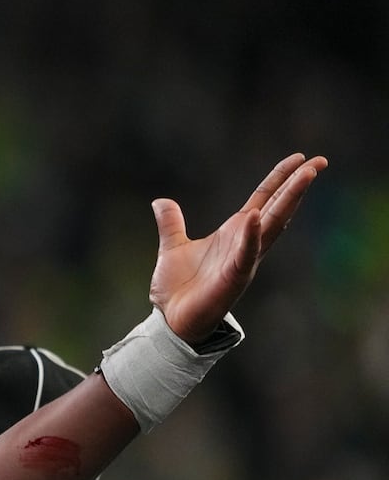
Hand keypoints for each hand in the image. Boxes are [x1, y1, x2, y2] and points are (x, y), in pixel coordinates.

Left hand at [150, 152, 326, 342]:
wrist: (171, 320)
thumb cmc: (178, 288)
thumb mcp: (173, 247)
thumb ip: (172, 224)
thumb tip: (161, 201)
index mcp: (234, 234)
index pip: (263, 200)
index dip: (280, 178)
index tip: (300, 158)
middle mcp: (245, 244)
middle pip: (277, 208)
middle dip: (297, 185)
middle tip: (319, 161)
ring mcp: (243, 260)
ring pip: (271, 226)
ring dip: (288, 200)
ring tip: (305, 176)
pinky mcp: (233, 277)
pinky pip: (245, 254)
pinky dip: (250, 236)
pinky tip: (254, 216)